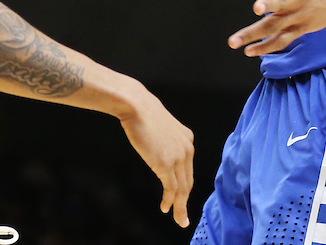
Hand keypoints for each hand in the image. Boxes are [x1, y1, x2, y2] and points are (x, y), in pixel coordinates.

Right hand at [117, 86, 194, 227]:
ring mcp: (178, 157)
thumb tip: (158, 148)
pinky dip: (170, 201)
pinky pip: (171, 188)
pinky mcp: (166, 164)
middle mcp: (187, 149)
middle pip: (188, 181)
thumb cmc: (143, 112)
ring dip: (180, 206)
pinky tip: (166, 208)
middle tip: (183, 217)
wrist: (137, 106)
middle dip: (186, 201)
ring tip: (179, 219)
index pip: (188, 168)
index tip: (181, 197)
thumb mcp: (160, 126)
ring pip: (182, 188)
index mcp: (187, 139)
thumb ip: (165, 139)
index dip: (185, 185)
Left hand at [228, 0, 325, 56]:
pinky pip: (283, 40)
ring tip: (235, 42)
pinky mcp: (303, 27)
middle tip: (256, 8)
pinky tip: (250, 51)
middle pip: (281, 4)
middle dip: (268, 6)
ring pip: (276, 27)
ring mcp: (301, 15)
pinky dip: (267, 47)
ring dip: (255, 35)